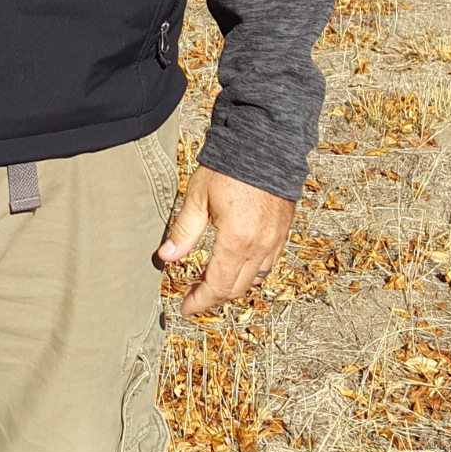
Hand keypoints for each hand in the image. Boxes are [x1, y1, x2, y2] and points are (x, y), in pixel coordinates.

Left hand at [157, 165, 293, 316]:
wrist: (264, 143)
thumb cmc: (230, 166)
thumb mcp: (198, 197)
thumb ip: (184, 231)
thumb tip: (167, 257)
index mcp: (236, 241)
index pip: (217, 286)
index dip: (200, 301)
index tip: (185, 308)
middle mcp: (260, 246)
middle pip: (237, 288)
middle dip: (214, 296)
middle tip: (193, 295)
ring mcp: (275, 240)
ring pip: (255, 279)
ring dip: (233, 285)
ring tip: (211, 281)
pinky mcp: (283, 231)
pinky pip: (268, 263)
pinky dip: (251, 271)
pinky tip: (235, 263)